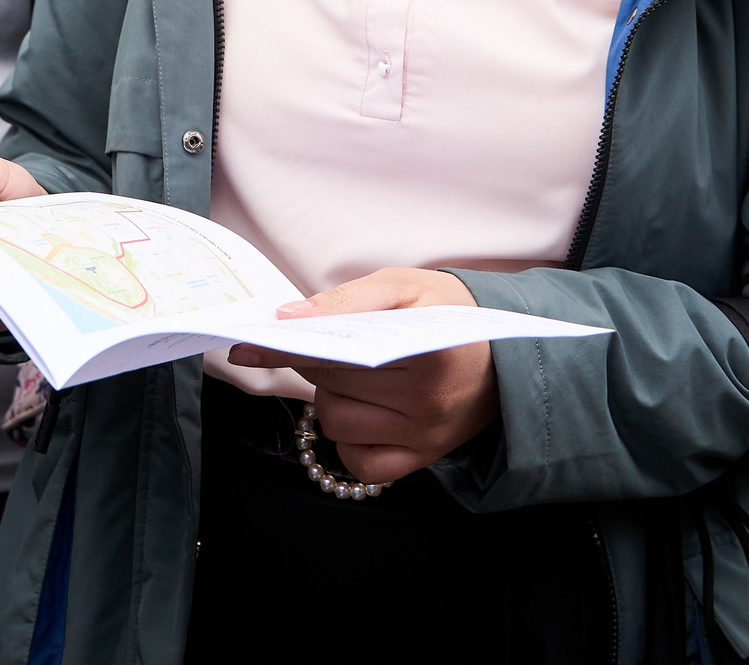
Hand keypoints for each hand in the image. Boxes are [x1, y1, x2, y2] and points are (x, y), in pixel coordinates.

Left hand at [226, 267, 499, 485]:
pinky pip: (358, 461)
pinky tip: (363, 410)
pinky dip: (348, 437)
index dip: (284, 349)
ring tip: (354, 376)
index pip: (335, 354)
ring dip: (331, 398)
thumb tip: (289, 316)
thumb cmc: (449, 312)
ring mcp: (424, 439)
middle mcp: (428, 404)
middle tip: (323, 343)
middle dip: (313, 363)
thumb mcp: (406, 286)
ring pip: (337, 425)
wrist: (504, 356)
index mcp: (428, 353)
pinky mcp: (419, 462)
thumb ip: (347, 299)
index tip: (244, 346)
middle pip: (331, 389)